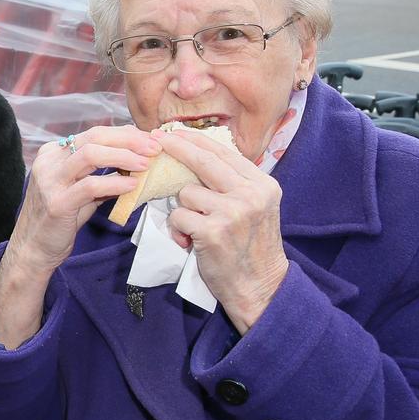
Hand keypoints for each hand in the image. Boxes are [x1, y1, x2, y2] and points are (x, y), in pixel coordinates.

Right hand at [2, 126, 158, 278]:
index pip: (94, 134)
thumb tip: (136, 162)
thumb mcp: (81, 191)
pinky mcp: (57, 203)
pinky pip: (91, 186)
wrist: (34, 249)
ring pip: (90, 155)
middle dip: (128, 140)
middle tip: (153, 148)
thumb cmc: (60, 220)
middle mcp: (49, 162)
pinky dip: (115, 183)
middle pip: (93, 138)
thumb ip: (102, 175)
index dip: (125, 134)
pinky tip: (132, 185)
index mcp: (54, 153)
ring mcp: (50, 181)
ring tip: (146, 164)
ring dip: (123, 156)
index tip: (149, 141)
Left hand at [155, 130, 289, 333]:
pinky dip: (177, 230)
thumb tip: (195, 154)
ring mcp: (232, 212)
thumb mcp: (254, 207)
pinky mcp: (212, 231)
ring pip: (186, 192)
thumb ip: (233, 183)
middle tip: (155, 139)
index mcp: (263, 184)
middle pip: (203, 160)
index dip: (195, 140)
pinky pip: (178, 217)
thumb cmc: (251, 246)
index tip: (173, 132)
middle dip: (176, 147)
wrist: (260, 286)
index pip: (224, 152)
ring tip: (195, 228)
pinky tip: (190, 242)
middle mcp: (251, 194)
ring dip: (182, 209)